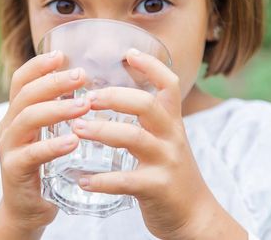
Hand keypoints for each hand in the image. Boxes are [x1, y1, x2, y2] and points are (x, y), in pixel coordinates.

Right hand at [0, 50, 90, 238]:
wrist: (26, 210)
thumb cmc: (43, 169)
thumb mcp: (47, 136)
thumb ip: (58, 113)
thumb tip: (90, 84)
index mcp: (16, 115)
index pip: (20, 81)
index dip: (39, 65)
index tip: (62, 55)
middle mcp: (7, 127)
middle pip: (25, 95)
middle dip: (54, 82)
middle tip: (81, 76)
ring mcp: (8, 149)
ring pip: (27, 119)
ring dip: (57, 109)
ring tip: (84, 105)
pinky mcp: (14, 171)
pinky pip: (31, 154)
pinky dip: (52, 145)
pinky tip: (73, 141)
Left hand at [71, 48, 244, 238]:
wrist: (194, 217)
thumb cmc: (170, 174)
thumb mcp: (165, 140)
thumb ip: (145, 120)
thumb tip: (110, 94)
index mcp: (171, 122)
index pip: (168, 83)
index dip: (150, 65)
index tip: (127, 52)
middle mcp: (171, 137)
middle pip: (146, 104)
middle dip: (113, 96)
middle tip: (86, 98)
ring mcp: (165, 161)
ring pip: (133, 137)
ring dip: (101, 131)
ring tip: (76, 129)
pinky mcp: (157, 188)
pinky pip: (125, 180)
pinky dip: (100, 180)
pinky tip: (81, 179)